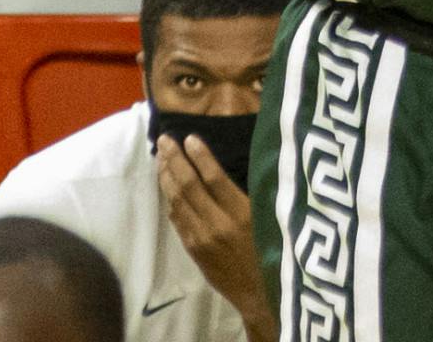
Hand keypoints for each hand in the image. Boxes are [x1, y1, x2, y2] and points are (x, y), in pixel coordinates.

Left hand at [156, 134, 276, 337]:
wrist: (260, 295)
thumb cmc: (271, 249)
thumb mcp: (269, 217)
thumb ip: (252, 193)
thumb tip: (235, 160)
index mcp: (242, 214)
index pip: (215, 178)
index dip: (200, 156)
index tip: (190, 137)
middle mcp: (218, 225)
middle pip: (190, 187)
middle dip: (176, 160)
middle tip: (166, 138)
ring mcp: (202, 239)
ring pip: (178, 202)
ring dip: (167, 177)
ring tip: (161, 156)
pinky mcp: (194, 250)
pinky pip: (178, 220)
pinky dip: (171, 200)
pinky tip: (167, 185)